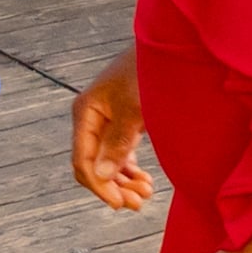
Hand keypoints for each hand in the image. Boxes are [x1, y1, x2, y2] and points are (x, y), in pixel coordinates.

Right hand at [71, 55, 159, 212]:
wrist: (169, 48)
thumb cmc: (149, 73)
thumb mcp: (134, 110)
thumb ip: (117, 144)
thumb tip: (99, 176)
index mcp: (86, 113)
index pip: (82, 161)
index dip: (98, 186)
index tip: (119, 203)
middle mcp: (91, 118)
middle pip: (93, 165)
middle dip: (113, 187)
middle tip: (138, 204)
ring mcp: (107, 121)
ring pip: (107, 162)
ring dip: (123, 182)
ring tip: (145, 194)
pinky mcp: (122, 122)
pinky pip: (119, 153)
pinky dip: (129, 169)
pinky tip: (144, 181)